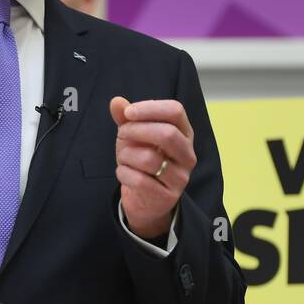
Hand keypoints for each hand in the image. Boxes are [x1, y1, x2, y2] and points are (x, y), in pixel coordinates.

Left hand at [110, 96, 196, 241]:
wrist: (145, 201)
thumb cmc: (142, 162)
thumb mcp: (134, 137)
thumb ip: (126, 119)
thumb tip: (116, 102)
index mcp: (184, 133)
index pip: (176, 111)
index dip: (150, 108)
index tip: (129, 112)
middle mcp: (187, 154)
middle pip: (167, 133)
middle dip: (136, 130)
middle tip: (122, 134)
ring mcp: (180, 177)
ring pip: (149, 158)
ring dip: (126, 154)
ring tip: (123, 157)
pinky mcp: (167, 197)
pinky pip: (139, 180)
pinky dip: (123, 173)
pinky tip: (124, 173)